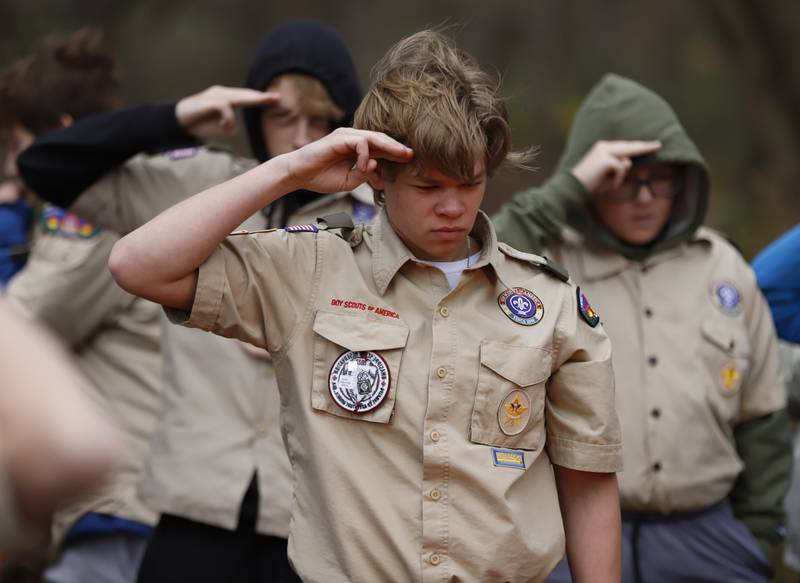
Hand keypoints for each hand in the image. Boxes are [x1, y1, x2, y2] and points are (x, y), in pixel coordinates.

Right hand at [175, 85, 278, 138]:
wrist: (176, 120)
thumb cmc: (198, 123)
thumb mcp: (217, 127)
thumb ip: (227, 126)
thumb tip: (234, 130)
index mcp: (227, 98)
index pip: (247, 98)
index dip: (260, 99)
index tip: (276, 100)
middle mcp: (222, 94)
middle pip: (246, 94)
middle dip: (261, 96)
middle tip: (277, 97)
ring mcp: (215, 96)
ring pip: (238, 97)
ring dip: (253, 99)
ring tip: (267, 100)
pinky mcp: (208, 101)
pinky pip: (224, 108)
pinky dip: (228, 118)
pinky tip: (227, 127)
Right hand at [279, 127, 413, 193]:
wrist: (299, 175)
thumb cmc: (322, 177)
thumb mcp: (350, 181)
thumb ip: (365, 174)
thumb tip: (377, 166)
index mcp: (357, 149)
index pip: (381, 148)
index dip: (395, 153)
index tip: (410, 160)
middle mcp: (353, 139)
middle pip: (381, 139)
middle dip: (397, 148)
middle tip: (411, 155)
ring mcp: (345, 136)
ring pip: (373, 137)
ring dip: (388, 147)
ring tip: (401, 155)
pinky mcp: (338, 138)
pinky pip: (360, 142)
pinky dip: (365, 154)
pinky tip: (365, 166)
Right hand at [571, 140, 660, 193]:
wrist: (571, 188)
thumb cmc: (589, 185)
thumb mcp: (607, 177)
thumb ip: (619, 170)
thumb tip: (628, 162)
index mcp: (602, 148)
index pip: (625, 147)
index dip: (638, 147)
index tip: (650, 145)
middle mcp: (603, 146)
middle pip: (630, 146)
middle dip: (645, 147)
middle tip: (659, 145)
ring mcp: (604, 151)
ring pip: (626, 158)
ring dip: (619, 175)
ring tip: (603, 181)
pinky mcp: (606, 158)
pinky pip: (621, 169)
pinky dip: (617, 180)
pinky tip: (609, 185)